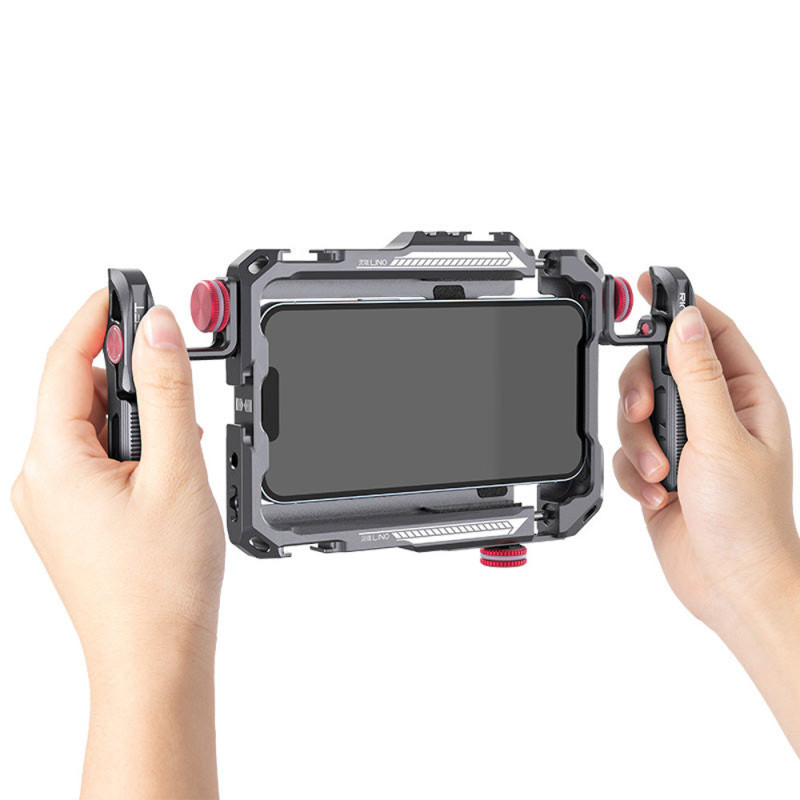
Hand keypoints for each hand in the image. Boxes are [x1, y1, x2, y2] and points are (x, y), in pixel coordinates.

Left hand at [11, 291, 222, 797]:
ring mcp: (55, 503)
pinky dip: (135, 449)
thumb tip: (158, 328)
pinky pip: (99, 459)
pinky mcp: (76, 519)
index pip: (65, 361)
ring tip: (182, 448)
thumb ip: (170, 391)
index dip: (96, 317)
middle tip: (179, 377)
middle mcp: (41, 479)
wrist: (155, 658)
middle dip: (131, 377)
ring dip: (140, 419)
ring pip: (94, 427)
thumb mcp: (177, 469)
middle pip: (81, 392)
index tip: (124, 287)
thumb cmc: (161, 583)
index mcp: (52, 462)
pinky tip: (170, 470)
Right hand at [614, 275, 799, 630]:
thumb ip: (697, 376)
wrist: (731, 585)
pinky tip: (657, 494)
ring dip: (637, 444)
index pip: (711, 332)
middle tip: (643, 413)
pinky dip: (632, 472)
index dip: (679, 306)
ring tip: (661, 473)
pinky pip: (625, 452)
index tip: (646, 288)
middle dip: (640, 393)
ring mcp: (683, 444)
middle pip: (657, 371)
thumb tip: (686, 320)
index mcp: (744, 397)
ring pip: (633, 413)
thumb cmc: (749, 520)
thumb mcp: (721, 438)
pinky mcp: (656, 472)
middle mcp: (712, 416)